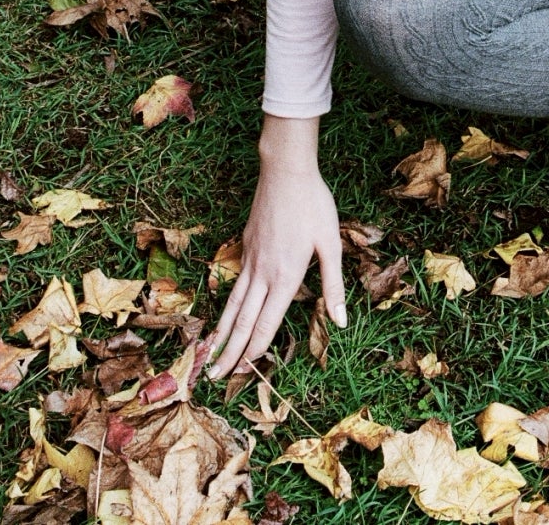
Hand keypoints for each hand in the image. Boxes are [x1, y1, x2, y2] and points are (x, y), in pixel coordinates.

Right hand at [203, 117, 346, 379]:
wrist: (286, 171)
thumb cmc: (314, 206)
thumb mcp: (331, 245)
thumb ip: (334, 286)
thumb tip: (340, 321)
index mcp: (286, 276)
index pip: (266, 322)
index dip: (255, 349)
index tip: (244, 371)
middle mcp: (263, 273)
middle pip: (243, 320)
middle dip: (229, 351)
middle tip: (213, 377)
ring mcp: (250, 259)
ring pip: (232, 304)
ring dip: (221, 333)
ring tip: (208, 356)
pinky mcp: (244, 246)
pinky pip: (233, 284)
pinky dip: (225, 306)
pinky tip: (223, 316)